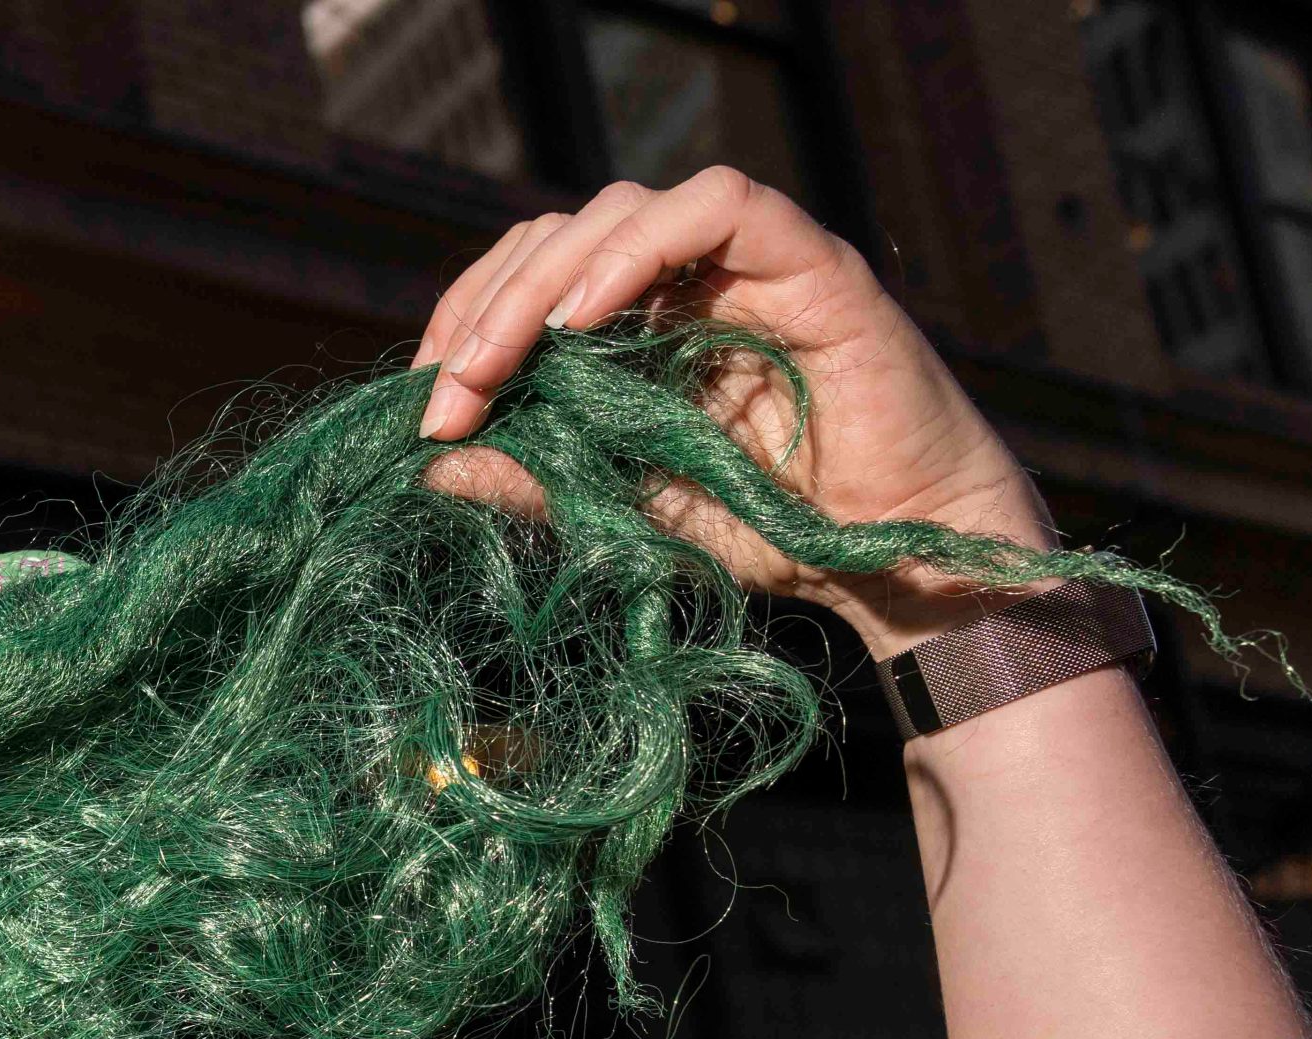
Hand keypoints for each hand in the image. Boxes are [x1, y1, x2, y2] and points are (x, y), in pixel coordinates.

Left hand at [408, 167, 1052, 655]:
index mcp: (638, 326)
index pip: (531, 281)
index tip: (421, 405)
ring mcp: (749, 265)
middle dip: (485, 307)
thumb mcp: (622, 510)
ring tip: (496, 359)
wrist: (890, 561)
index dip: (466, 324)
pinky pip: (722, 204)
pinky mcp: (811, 263)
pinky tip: (584, 319)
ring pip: (623, 207)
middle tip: (443, 393)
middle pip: (561, 234)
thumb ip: (535, 480)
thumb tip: (428, 464)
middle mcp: (688, 281)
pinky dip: (640, 247)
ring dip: (542, 279)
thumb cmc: (768, 532)